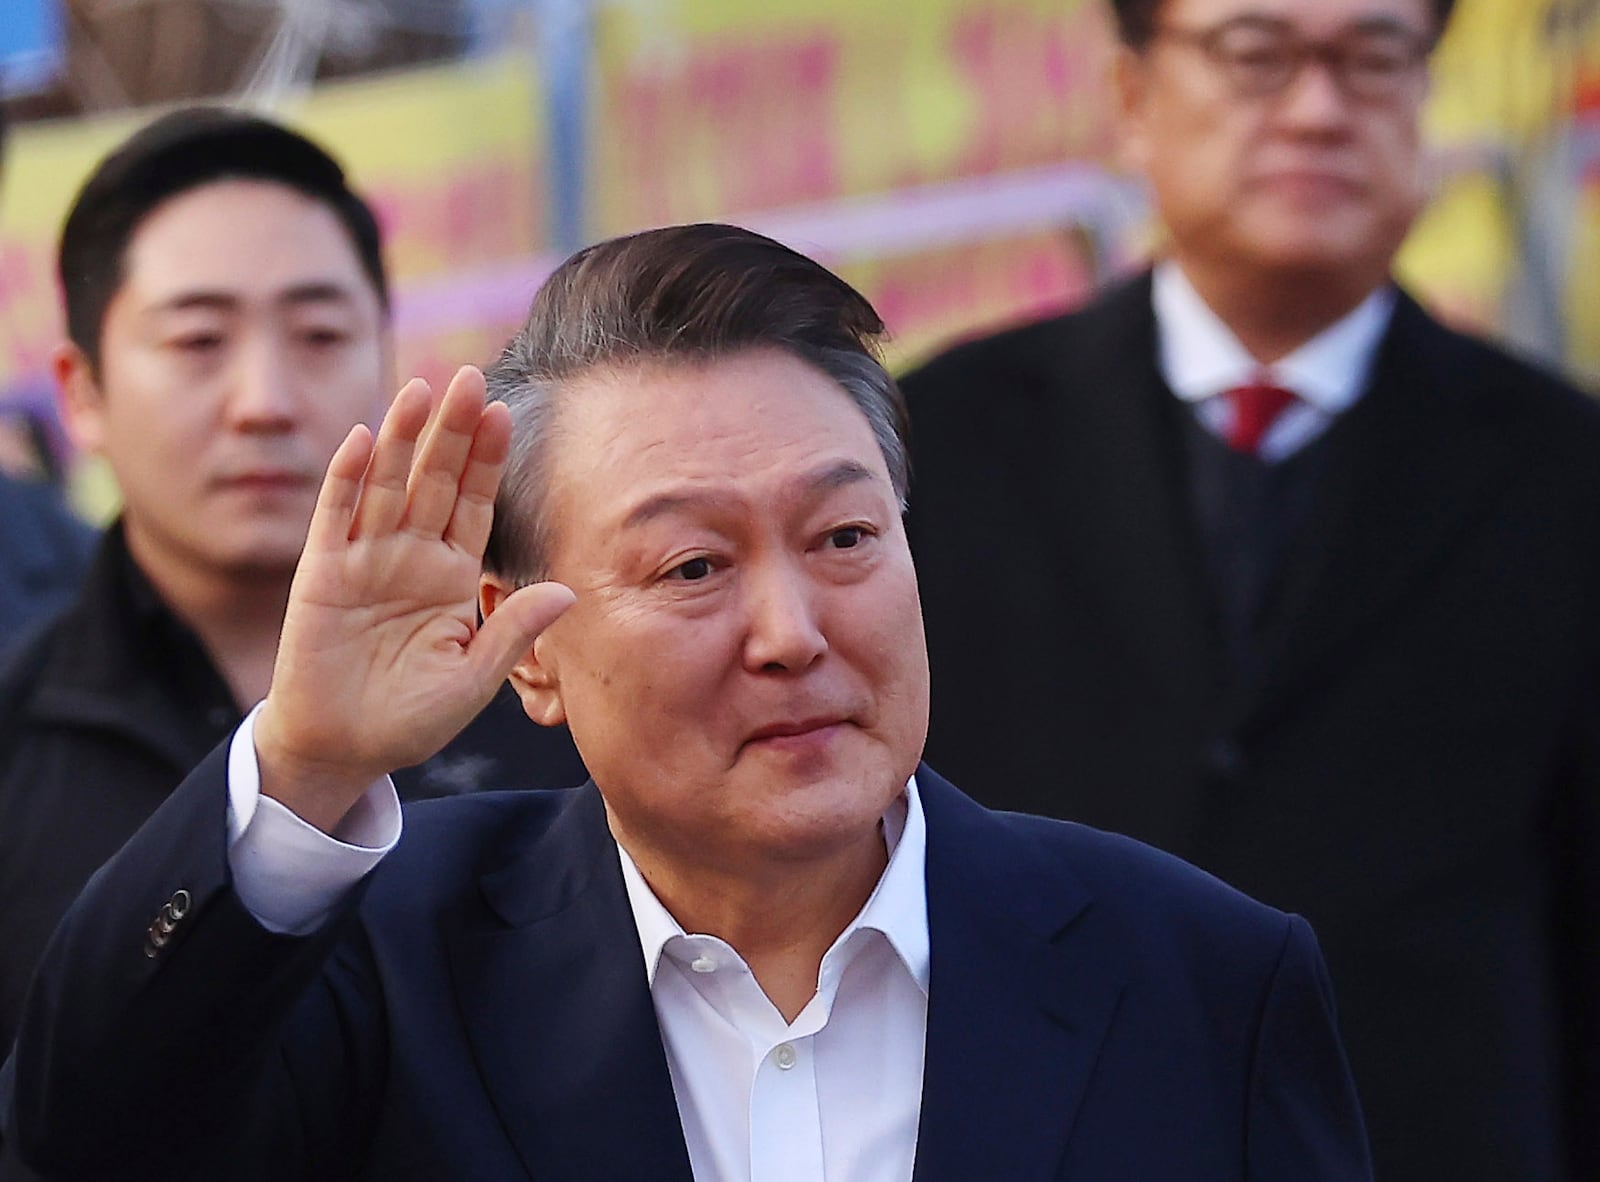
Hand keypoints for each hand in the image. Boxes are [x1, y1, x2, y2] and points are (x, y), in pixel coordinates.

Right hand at [255, 366, 574, 832]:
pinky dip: (348, 480)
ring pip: (387, 487)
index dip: (487, 460)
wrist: (342, 750)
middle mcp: (410, 558)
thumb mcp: (473, 678)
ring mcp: (364, 561)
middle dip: (451, 431)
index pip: (474, 505)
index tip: (505, 413)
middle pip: (434, 481)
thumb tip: (567, 590)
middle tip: (469, 375)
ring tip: (421, 389)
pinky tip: (364, 439)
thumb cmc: (409, 718)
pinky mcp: (321, 576)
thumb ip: (512, 630)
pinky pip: (335, 519)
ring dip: (402, 438)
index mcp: (452, 576)